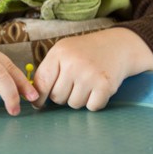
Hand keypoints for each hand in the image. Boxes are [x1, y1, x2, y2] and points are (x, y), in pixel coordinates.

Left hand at [33, 28, 152, 110]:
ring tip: (86, 83)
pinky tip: (97, 88)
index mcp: (59, 53)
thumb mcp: (63, 51)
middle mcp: (73, 64)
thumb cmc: (85, 51)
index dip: (39, 97)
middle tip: (73, 83)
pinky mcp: (105, 86)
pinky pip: (91, 107)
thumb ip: (48, 71)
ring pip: (73, 104)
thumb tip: (35, 97)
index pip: (42, 82)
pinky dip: (94, 102)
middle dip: (63, 95)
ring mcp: (90, 75)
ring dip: (79, 98)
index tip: (38, 104)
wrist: (117, 46)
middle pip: (57, 97)